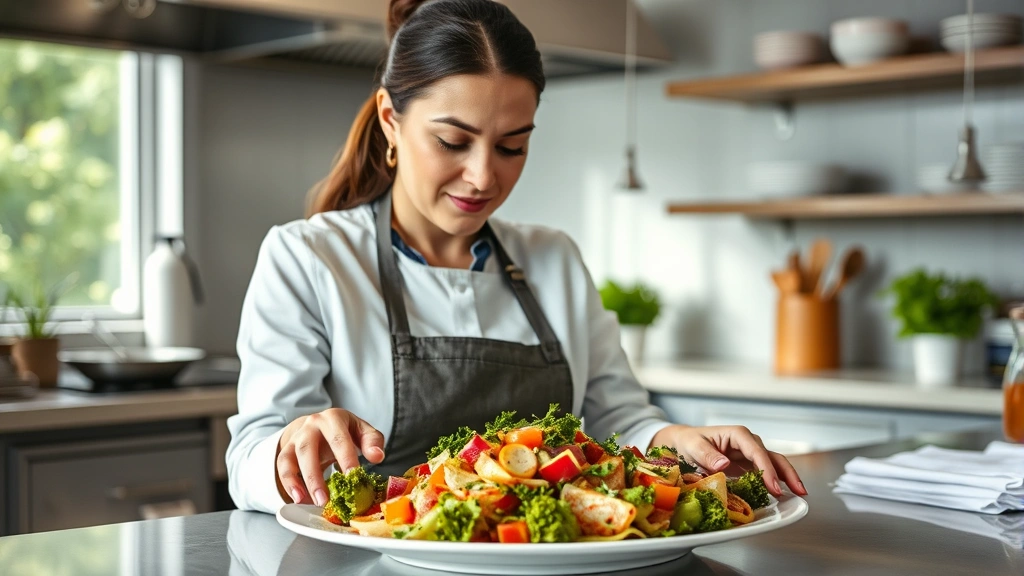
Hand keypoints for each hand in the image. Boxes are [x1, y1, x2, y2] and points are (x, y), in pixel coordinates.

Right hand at [276, 408, 385, 506]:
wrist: (319, 424)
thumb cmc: (344, 431)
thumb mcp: (361, 431)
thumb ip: (372, 441)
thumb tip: (377, 456)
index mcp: (333, 418)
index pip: (339, 438)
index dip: (345, 458)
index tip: (352, 477)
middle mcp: (311, 426)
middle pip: (308, 449)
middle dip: (315, 476)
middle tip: (325, 500)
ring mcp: (296, 438)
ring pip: (290, 459)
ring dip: (298, 482)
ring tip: (309, 502)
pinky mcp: (286, 451)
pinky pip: (282, 467)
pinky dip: (289, 484)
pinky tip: (299, 499)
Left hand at [649, 424, 806, 496]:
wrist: (683, 442)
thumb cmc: (689, 441)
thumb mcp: (694, 446)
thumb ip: (708, 455)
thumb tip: (725, 463)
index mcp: (737, 434)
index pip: (756, 452)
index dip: (767, 469)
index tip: (774, 486)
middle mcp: (747, 442)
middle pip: (772, 456)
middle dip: (787, 473)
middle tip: (799, 491)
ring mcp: (749, 453)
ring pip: (773, 464)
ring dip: (786, 478)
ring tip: (799, 494)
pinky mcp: (747, 464)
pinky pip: (764, 472)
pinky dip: (774, 482)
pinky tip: (782, 494)